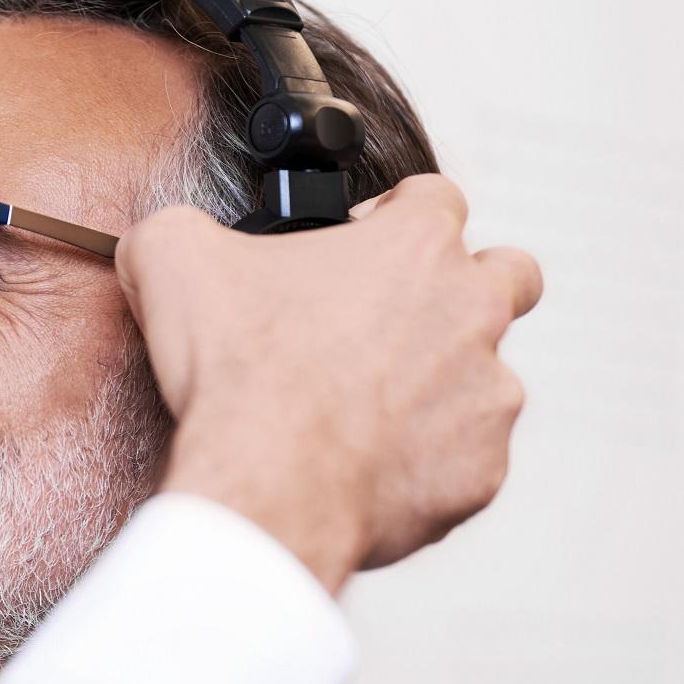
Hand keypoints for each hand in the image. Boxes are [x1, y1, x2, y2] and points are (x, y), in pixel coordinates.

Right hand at [115, 174, 542, 592]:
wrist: (266, 486)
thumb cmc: (236, 372)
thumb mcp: (172, 258)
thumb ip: (182, 228)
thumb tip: (171, 239)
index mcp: (414, 248)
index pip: (436, 197)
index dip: (394, 212)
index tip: (361, 239)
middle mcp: (471, 313)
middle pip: (512, 275)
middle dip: (470, 287)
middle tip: (404, 316)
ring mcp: (486, 397)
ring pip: (489, 377)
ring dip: (440, 386)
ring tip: (364, 412)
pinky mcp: (480, 472)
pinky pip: (465, 459)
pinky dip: (424, 461)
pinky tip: (364, 466)